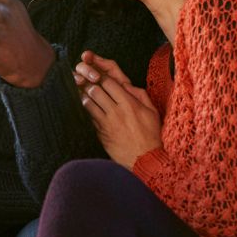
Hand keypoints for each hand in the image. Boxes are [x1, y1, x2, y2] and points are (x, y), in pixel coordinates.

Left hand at [74, 50, 161, 167]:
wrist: (144, 159)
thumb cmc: (151, 135)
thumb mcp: (152, 111)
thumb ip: (140, 95)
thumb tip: (126, 85)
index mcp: (129, 104)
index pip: (109, 83)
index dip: (102, 77)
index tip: (100, 76)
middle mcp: (116, 112)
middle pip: (95, 90)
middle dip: (90, 84)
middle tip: (88, 82)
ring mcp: (106, 123)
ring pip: (88, 103)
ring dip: (85, 97)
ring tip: (85, 93)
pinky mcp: (100, 134)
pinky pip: (89, 118)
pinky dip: (87, 111)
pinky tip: (87, 108)